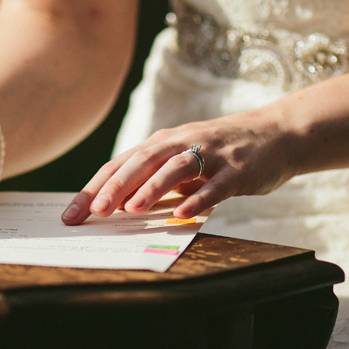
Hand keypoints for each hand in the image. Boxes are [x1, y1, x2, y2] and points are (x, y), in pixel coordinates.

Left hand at [61, 109, 294, 224]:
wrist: (277, 134)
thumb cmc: (221, 154)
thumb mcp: (183, 162)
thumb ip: (155, 181)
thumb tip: (118, 207)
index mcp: (163, 143)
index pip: (120, 164)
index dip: (94, 188)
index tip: (71, 214)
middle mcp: (183, 143)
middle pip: (142, 162)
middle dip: (116, 186)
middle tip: (94, 211)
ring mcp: (211, 155)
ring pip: (176, 168)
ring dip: (152, 187)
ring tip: (131, 208)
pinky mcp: (238, 170)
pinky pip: (216, 186)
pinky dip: (198, 198)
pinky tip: (182, 214)